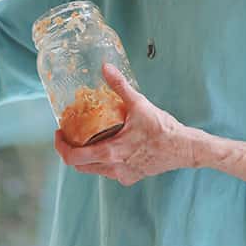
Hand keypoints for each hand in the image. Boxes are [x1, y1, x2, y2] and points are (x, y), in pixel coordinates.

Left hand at [55, 64, 206, 184]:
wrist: (185, 148)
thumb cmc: (164, 130)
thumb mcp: (139, 104)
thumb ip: (120, 86)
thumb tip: (105, 68)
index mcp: (111, 152)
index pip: (74, 158)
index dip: (61, 147)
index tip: (60, 134)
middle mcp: (114, 168)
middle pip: (80, 166)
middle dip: (70, 151)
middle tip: (69, 135)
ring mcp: (122, 175)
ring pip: (94, 170)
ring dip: (87, 156)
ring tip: (87, 139)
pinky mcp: (131, 177)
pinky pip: (109, 171)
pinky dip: (103, 161)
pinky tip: (110, 147)